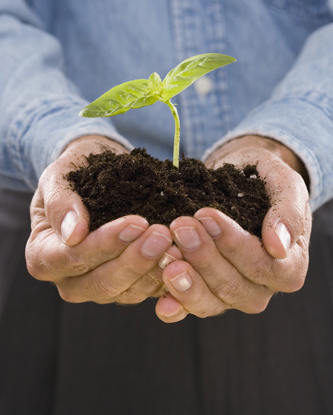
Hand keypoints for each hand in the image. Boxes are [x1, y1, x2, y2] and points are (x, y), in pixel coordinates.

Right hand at [26, 135, 177, 303]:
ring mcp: (100, 287)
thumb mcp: (60, 177)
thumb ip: (61, 202)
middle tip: (163, 234)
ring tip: (177, 244)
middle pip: (101, 283)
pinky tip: (184, 259)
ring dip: (154, 270)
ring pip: (127, 293)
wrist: (99, 176)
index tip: (136, 222)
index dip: (104, 244)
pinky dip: (167, 278)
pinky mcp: (127, 287)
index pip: (71, 259)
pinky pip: (147, 292)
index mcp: (43, 256)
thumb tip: (73, 233)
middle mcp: (70, 280)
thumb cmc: (75, 172)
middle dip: (134, 260)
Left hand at [155, 136, 311, 321]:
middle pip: (233, 286)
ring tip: (166, 255)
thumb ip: (288, 212)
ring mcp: (232, 295)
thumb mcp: (284, 183)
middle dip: (203, 256)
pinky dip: (175, 304)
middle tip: (180, 226)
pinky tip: (160, 300)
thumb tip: (278, 246)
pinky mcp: (206, 294)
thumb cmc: (264, 179)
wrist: (238, 177)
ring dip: (187, 281)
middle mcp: (262, 288)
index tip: (206, 215)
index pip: (262, 265)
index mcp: (289, 266)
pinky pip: (190, 308)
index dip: (233, 244)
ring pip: (210, 302)